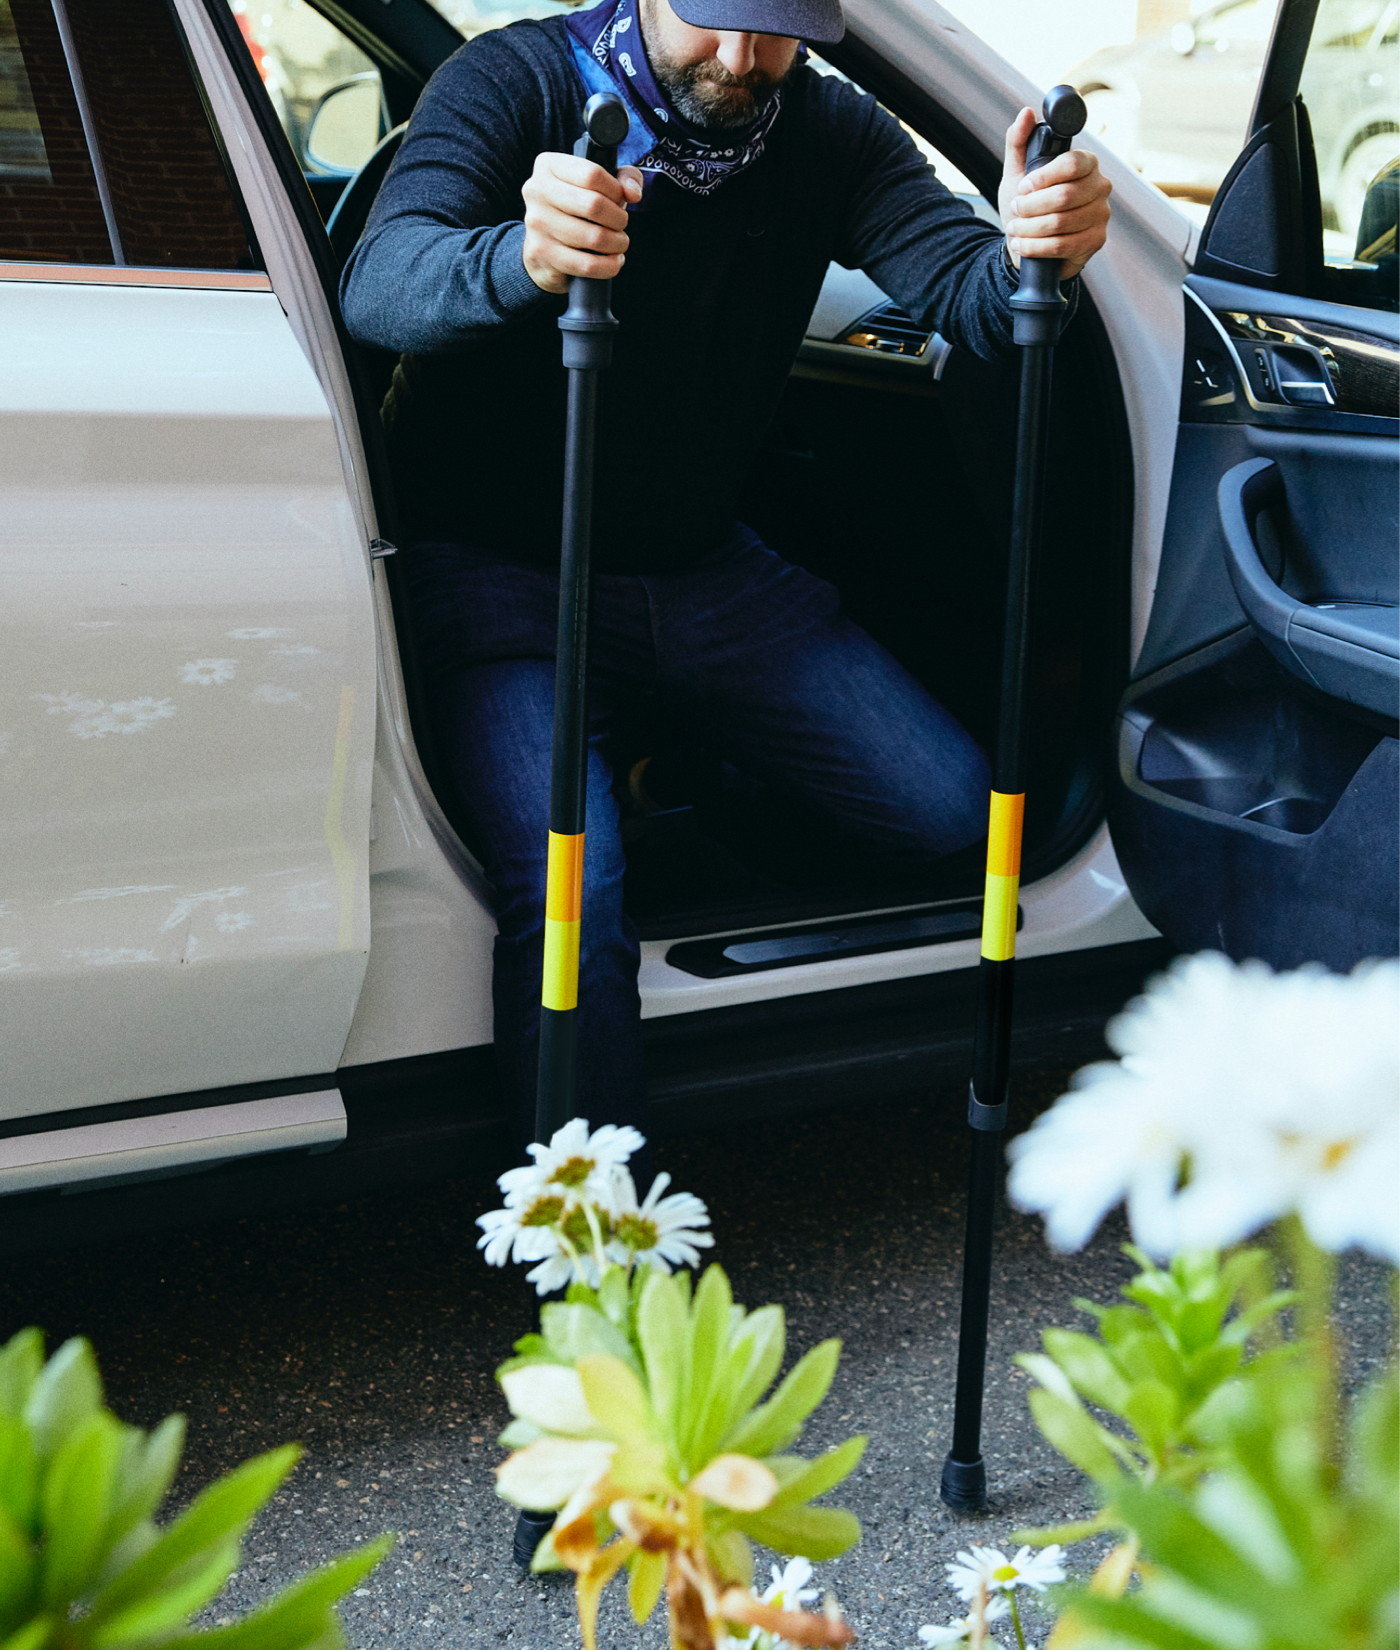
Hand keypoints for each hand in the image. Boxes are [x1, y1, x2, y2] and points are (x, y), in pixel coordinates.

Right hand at [521, 152, 644, 294]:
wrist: (541, 248)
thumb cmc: (574, 210)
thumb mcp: (597, 184)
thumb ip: (623, 178)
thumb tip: (633, 193)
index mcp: (549, 166)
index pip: (593, 174)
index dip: (616, 191)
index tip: (620, 201)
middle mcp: (537, 191)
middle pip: (594, 205)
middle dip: (619, 219)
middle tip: (621, 225)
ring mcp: (537, 223)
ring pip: (594, 237)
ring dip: (617, 244)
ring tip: (619, 243)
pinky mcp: (542, 253)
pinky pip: (587, 264)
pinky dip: (609, 266)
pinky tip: (613, 261)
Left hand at [997, 107, 1110, 280]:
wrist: (1028, 242)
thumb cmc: (1026, 203)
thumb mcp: (1017, 171)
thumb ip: (1019, 141)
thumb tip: (1026, 112)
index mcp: (1086, 163)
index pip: (1072, 163)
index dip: (1043, 177)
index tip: (1023, 187)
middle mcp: (1100, 185)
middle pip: (1064, 196)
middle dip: (1031, 206)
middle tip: (1016, 209)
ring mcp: (1101, 214)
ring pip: (1061, 223)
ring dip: (1029, 228)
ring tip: (1015, 229)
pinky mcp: (1096, 240)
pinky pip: (1063, 246)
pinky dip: (1035, 247)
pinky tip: (1021, 245)